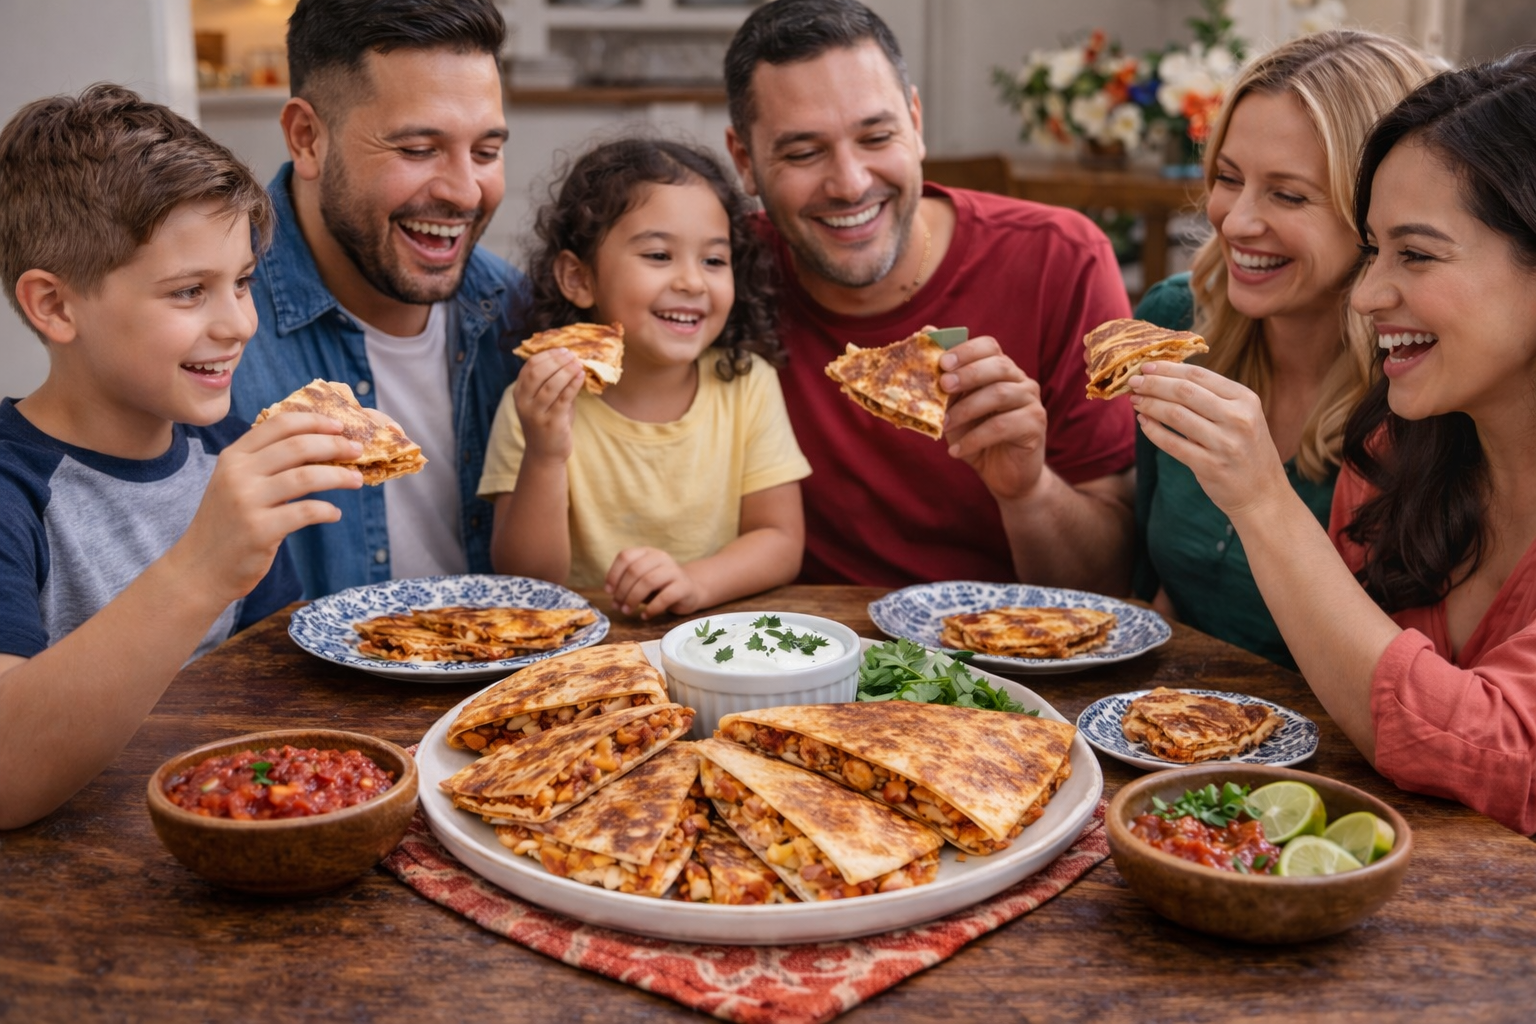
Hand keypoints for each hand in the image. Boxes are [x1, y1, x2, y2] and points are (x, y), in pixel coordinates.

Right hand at [175, 412, 364, 602]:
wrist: (200, 567)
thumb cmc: (228, 523)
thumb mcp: (236, 483)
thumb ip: (265, 463)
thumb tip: (319, 445)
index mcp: (234, 456)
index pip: (279, 424)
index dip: (314, 421)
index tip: (339, 425)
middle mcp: (238, 473)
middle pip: (297, 446)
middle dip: (334, 445)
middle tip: (357, 450)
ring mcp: (247, 501)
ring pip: (305, 477)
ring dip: (338, 476)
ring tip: (356, 480)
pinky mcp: (259, 530)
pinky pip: (305, 512)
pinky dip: (327, 511)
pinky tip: (334, 514)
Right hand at [513, 348, 583, 460]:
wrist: (545, 454)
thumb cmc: (548, 423)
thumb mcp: (545, 401)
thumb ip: (553, 383)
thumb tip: (572, 361)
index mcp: (519, 393)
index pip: (529, 366)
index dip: (547, 355)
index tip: (563, 350)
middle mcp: (524, 402)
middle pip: (538, 373)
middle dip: (556, 360)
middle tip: (572, 355)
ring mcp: (536, 413)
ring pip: (550, 385)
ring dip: (566, 371)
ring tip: (578, 363)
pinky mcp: (551, 423)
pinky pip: (563, 399)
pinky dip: (573, 384)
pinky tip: (581, 376)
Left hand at [605, 547, 701, 618]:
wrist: (691, 589)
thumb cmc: (661, 586)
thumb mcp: (642, 580)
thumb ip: (628, 584)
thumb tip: (614, 598)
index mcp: (647, 552)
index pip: (625, 556)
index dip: (614, 574)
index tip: (609, 591)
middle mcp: (661, 557)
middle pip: (635, 570)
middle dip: (622, 591)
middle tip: (618, 606)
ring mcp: (674, 570)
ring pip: (648, 581)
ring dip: (633, 599)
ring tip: (628, 611)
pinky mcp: (684, 586)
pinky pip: (665, 597)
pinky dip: (651, 609)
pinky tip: (645, 615)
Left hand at [937, 335, 1047, 500]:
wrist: (1004, 475)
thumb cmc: (976, 437)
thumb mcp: (955, 409)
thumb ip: (945, 379)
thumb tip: (925, 333)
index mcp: (1001, 370)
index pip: (989, 346)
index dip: (966, 350)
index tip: (942, 362)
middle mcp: (1020, 381)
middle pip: (998, 365)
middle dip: (967, 373)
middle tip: (943, 385)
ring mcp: (1031, 402)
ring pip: (999, 394)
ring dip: (966, 409)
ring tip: (944, 426)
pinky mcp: (1035, 426)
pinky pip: (1003, 426)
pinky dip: (975, 438)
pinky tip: (956, 451)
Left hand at [1129, 361, 1289, 518]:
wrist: (1263, 494)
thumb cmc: (1246, 450)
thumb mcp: (1242, 417)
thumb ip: (1212, 397)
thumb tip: (1168, 376)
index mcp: (1245, 399)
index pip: (1199, 375)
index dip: (1168, 368)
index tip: (1147, 365)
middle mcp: (1237, 418)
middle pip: (1184, 391)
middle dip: (1154, 384)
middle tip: (1133, 381)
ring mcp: (1224, 443)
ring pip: (1175, 415)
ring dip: (1149, 405)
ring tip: (1135, 400)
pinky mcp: (1210, 466)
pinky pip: (1172, 444)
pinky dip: (1153, 431)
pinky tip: (1143, 422)